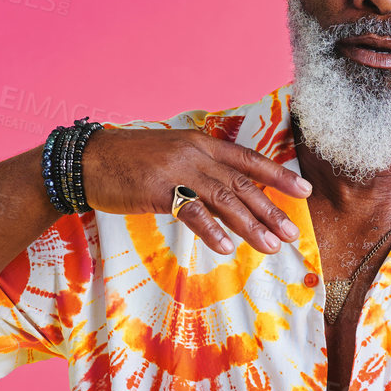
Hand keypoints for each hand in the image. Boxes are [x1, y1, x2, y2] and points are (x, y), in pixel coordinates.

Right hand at [81, 128, 311, 254]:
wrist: (87, 160)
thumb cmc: (130, 162)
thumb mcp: (173, 155)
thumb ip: (201, 168)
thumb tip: (230, 191)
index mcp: (202, 143)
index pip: (249, 159)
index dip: (278, 176)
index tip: (303, 192)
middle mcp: (196, 153)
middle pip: (243, 184)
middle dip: (271, 210)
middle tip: (291, 234)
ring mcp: (177, 170)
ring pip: (224, 199)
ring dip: (250, 226)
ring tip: (269, 247)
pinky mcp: (158, 189)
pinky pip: (192, 211)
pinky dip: (211, 231)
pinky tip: (227, 248)